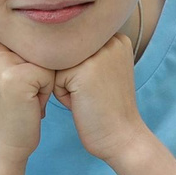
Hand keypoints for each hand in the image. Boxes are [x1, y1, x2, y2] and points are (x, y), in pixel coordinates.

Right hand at [0, 35, 53, 163]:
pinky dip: (46, 91)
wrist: (1, 147)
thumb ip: (13, 47)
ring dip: (42, 79)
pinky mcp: (15, 77)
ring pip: (44, 57)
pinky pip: (50, 73)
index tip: (13, 86)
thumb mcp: (2, 71)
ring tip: (25, 98)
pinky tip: (30, 105)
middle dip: (36, 70)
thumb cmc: (9, 110)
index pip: (22, 37)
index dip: (26, 62)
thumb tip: (44, 20)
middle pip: (34, 44)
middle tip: (20, 95)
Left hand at [50, 33, 146, 163]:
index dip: (79, 68)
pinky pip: (54, 79)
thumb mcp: (106, 69)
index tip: (100, 86)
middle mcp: (109, 40)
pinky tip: (83, 103)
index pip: (76, 44)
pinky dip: (62, 96)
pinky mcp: (82, 71)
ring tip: (87, 97)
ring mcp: (97, 54)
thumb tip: (53, 41)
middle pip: (66, 52)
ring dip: (65, 84)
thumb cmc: (108, 107)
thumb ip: (88, 51)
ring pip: (58, 64)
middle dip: (71, 75)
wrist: (122, 136)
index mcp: (117, 38)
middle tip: (93, 93)